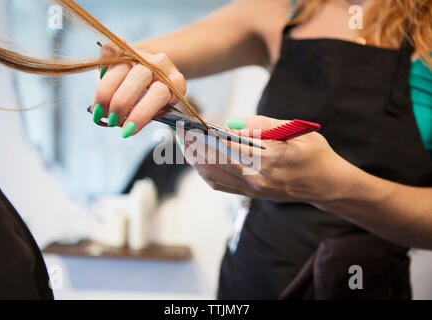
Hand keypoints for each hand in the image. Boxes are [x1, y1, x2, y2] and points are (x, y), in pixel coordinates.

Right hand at [92, 41, 185, 137]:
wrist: (157, 74)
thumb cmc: (155, 101)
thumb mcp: (159, 111)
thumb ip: (146, 116)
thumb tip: (125, 126)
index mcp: (175, 82)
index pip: (159, 94)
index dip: (141, 113)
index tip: (128, 131)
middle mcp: (161, 65)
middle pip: (139, 76)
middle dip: (121, 102)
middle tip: (112, 121)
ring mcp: (143, 54)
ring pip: (121, 66)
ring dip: (106, 92)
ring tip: (100, 112)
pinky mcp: (126, 48)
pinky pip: (112, 49)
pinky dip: (104, 60)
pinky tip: (98, 75)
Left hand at [184, 116, 352, 203]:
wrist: (327, 184)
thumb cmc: (314, 153)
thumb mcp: (292, 129)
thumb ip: (258, 125)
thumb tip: (226, 124)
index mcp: (267, 159)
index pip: (224, 146)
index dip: (202, 135)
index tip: (187, 125)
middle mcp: (255, 178)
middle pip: (212, 162)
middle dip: (193, 146)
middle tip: (179, 132)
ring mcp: (252, 190)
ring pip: (212, 176)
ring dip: (195, 160)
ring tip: (185, 144)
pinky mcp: (251, 195)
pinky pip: (221, 186)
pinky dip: (205, 173)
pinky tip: (198, 161)